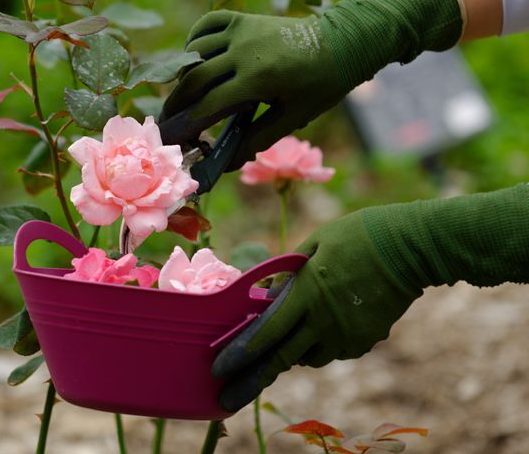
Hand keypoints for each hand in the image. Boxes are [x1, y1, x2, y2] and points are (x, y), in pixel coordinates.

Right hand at [160, 0, 462, 168]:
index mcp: (258, 79)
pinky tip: (196, 59)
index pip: (208, 106)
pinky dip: (194, 42)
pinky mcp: (243, 18)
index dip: (186, 125)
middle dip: (175, 104)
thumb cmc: (321, 86)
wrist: (343, 42)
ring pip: (195, 53)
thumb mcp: (293, 118)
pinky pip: (205, 26)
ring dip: (184, 75)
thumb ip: (256, 140)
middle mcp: (244, 52)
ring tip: (183, 96)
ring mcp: (241, 31)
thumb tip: (225, 165)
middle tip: (166, 121)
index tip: (171, 139)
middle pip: (193, 80)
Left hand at [211, 210, 419, 411]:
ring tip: (287, 335)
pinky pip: (333, 352)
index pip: (267, 332)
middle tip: (228, 395)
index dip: (240, 352)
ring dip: (292, 352)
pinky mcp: (365, 341)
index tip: (219, 367)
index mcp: (307, 294)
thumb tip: (266, 296)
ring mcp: (347, 335)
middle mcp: (325, 322)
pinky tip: (324, 323)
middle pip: (282, 358)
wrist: (411, 248)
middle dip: (252, 378)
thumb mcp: (314, 245)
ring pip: (308, 357)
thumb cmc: (357, 236)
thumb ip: (287, 275)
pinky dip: (321, 344)